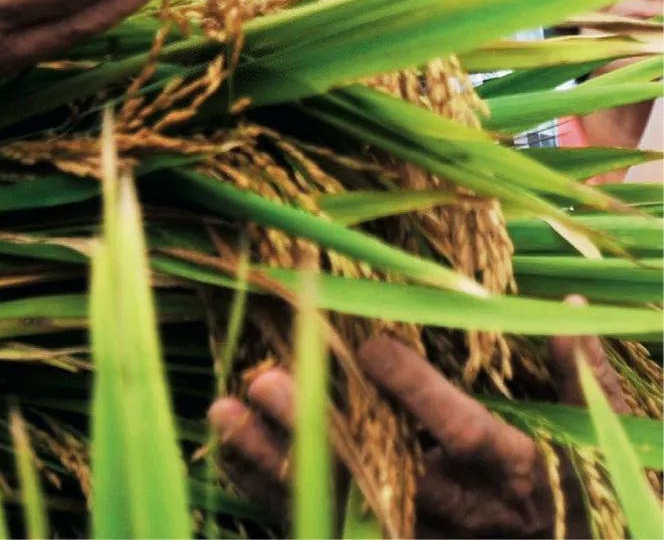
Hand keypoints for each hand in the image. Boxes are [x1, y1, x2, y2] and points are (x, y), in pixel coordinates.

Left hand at [209, 313, 627, 537]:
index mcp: (512, 473)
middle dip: (317, 427)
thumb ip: (579, 376)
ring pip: (336, 501)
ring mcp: (416, 536)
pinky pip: (321, 524)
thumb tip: (568, 305)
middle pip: (378, 471)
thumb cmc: (582, 493)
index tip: (373, 348)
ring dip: (274, 458)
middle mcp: (457, 513)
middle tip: (264, 379)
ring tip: (224, 409)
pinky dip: (269, 489)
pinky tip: (229, 447)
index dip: (419, 395)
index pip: (462, 434)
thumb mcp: (598, 437)